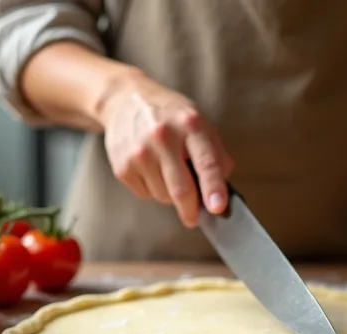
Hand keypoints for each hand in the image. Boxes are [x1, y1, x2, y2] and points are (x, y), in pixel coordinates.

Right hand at [99, 71, 234, 226]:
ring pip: (164, 196)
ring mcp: (140, 152)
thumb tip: (224, 189)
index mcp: (190, 125)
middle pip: (182, 189)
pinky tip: (151, 170)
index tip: (218, 207)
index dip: (214, 188)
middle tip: (194, 218)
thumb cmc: (170, 116)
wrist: (125, 101)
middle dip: (191, 210)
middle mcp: (163, 137)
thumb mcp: (199, 123)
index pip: (206, 162)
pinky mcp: (122, 166)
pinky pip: (146, 194)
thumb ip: (216, 154)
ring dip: (171, 196)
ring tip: (168, 173)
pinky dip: (153, 190)